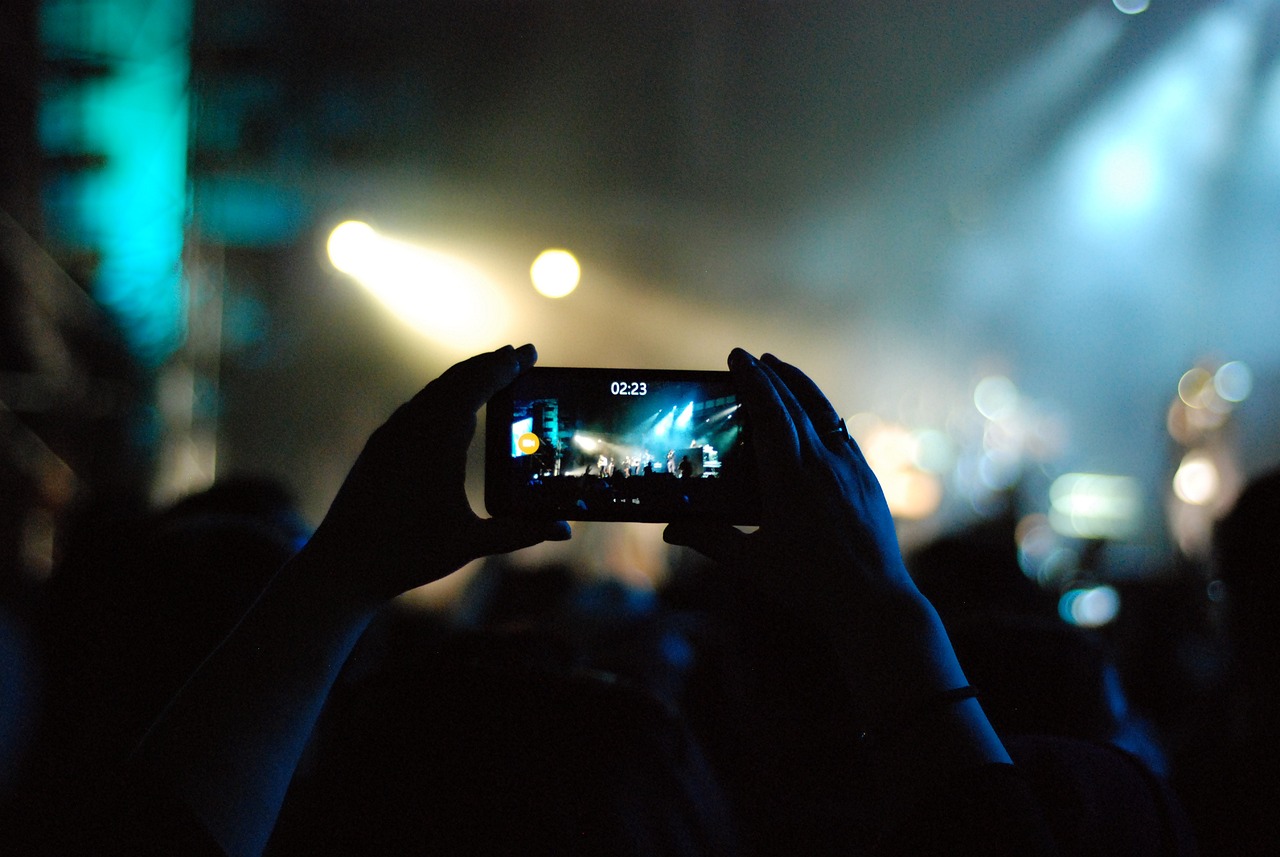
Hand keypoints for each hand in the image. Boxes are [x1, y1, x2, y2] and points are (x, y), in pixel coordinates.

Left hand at [306, 344, 569, 604]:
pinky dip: (442, 396)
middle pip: (456, 379)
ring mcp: (392, 434)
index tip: (529, 353)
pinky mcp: (380, 446)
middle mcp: (412, 427)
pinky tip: (450, 408)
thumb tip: (563, 530)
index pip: (477, 386)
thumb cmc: (406, 554)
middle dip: (489, 364)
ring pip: (434, 391)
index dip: (506, 367)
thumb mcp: (470, 544)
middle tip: (518, 355)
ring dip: (465, 378)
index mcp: (437, 440)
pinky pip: (416, 407)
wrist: (341, 565)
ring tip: (491, 373)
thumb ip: (519, 533)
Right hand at [665, 349, 962, 712]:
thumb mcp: (753, 563)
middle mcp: (823, 463)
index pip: (770, 412)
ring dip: (800, 387)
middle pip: (795, 403)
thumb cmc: (809, 585)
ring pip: (824, 412)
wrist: (874, 602)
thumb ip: (710, 539)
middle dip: (771, 375)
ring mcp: (850, 468)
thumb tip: (670, 529)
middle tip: (750, 358)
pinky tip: (816, 416)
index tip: (737, 357)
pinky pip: (843, 433)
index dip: (752, 380)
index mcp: (791, 478)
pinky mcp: (867, 479)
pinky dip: (823, 415)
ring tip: (781, 369)